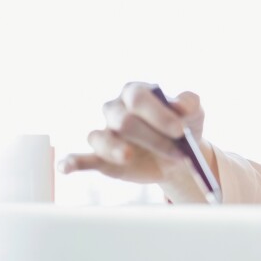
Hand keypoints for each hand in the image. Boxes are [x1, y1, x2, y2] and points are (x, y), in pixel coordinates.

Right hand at [57, 83, 210, 195]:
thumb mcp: (194, 112)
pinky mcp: (101, 158)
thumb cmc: (183, 128)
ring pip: (100, 138)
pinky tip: (66, 167)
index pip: (138, 98)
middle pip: (124, 121)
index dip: (157, 114)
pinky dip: (72, 162)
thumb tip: (178, 104)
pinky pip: (81, 158)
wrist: (181, 157)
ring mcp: (106, 134)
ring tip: (128, 156)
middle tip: (178, 152)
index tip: (179, 130)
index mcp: (135, 93)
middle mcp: (115, 110)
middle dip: (152, 138)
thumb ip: (189, 103)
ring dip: (116, 149)